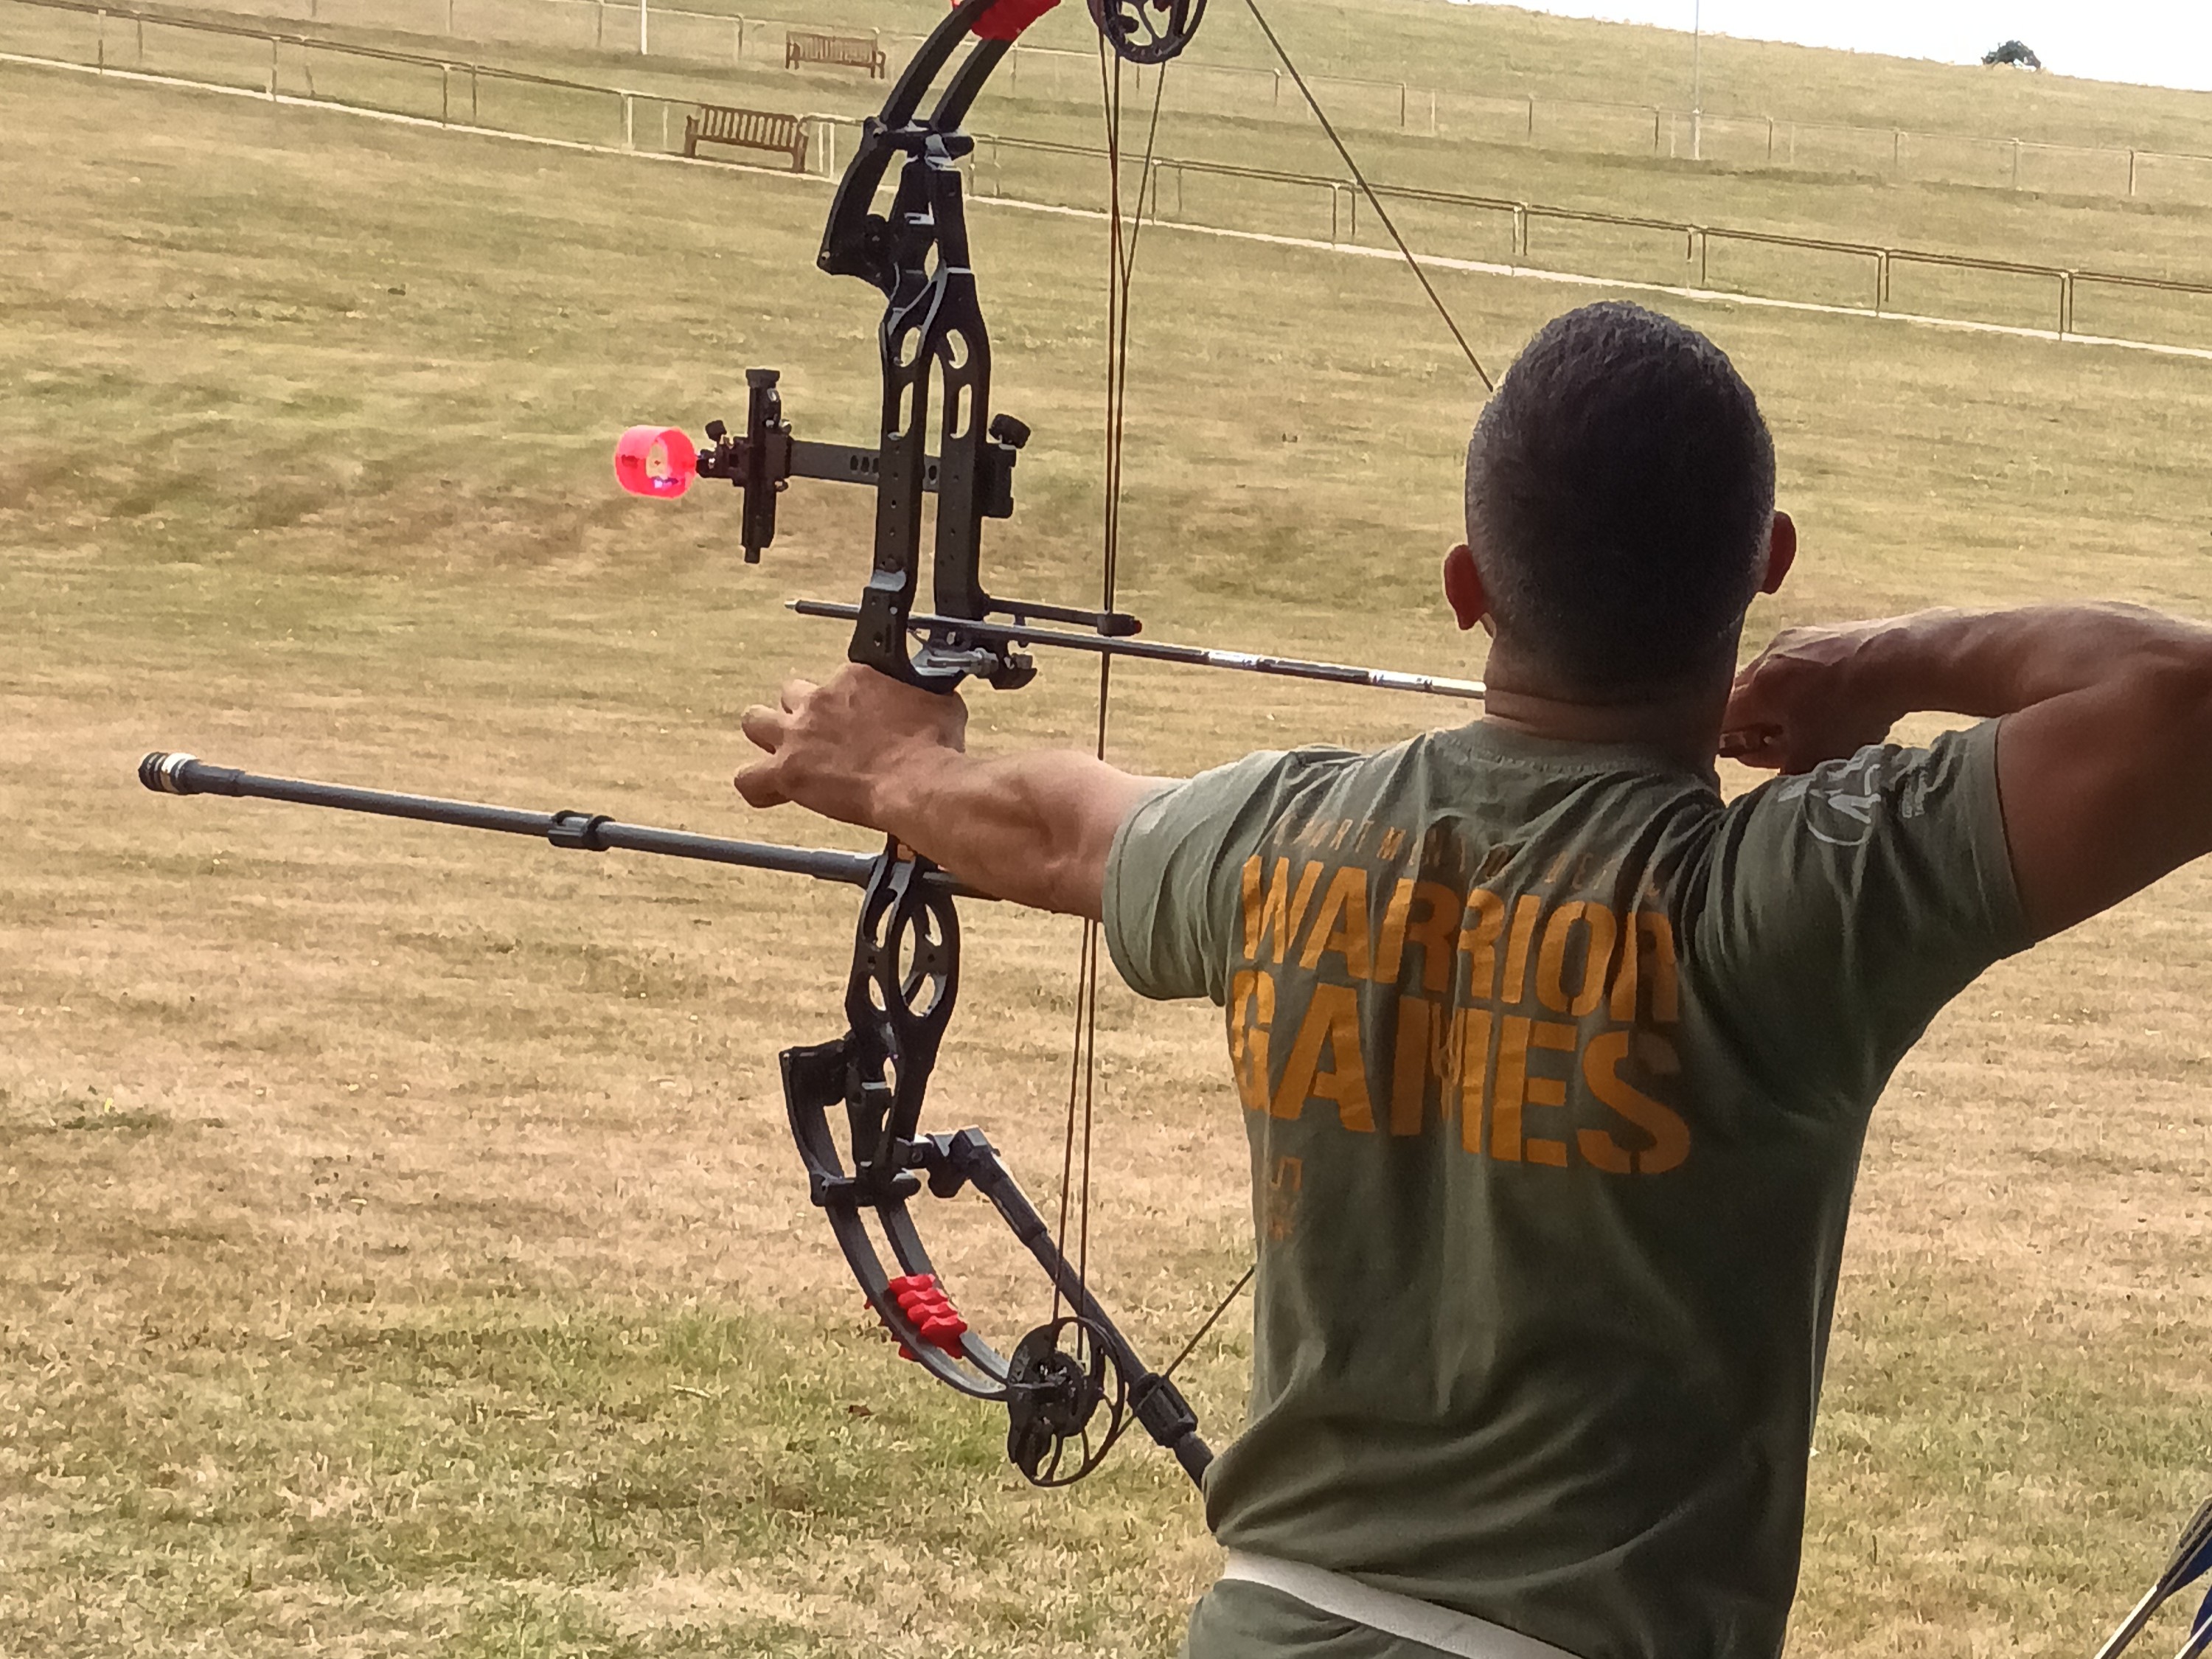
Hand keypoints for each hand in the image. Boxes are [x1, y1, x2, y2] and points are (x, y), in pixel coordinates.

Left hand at [735, 665, 967, 828]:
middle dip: (801, 709)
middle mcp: (820, 700)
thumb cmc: (933, 746)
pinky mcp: (787, 771)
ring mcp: (799, 734)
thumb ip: (921, 694)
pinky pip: (749, 780)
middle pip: (792, 692)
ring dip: (765, 733)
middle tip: (823, 733)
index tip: (864, 719)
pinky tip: (772, 793)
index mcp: (855, 678)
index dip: (850, 703)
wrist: (919, 780)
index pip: (841, 681)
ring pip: (755, 721)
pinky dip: (757, 787)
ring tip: (783, 752)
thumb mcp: (938, 701)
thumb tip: (930, 694)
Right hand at [1722, 621, 1902, 773]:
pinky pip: (1794, 660)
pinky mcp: (1818, 630)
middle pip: (1742, 695)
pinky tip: (1830, 694)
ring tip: (1809, 718)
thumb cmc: (1852, 713)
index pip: (1719, 718)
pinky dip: (1800, 681)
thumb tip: (1768, 784)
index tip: (1750, 753)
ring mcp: (1791, 639)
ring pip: (1769, 676)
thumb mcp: (1815, 757)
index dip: (1729, 741)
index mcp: (1756, 690)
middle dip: (1755, 722)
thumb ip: (1782, 774)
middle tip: (1779, 741)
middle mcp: (1765, 658)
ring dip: (1779, 701)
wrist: (1901, 660)